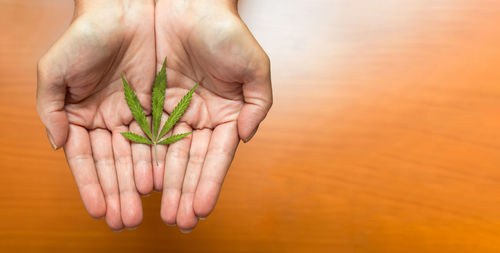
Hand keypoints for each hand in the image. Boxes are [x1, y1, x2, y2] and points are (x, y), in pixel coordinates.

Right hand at [36, 0, 155, 230]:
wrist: (125, 8)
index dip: (92, 186)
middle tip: (126, 221)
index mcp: (83, 117)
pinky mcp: (161, 105)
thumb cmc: (85, 35)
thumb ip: (50, 108)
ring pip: (140, 155)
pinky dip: (161, 158)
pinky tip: (161, 181)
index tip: (99, 211)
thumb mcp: (55, 70)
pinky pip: (162, 136)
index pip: (88, 159)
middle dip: (120, 193)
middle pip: (116, 164)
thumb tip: (57, 145)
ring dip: (141, 184)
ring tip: (145, 209)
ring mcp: (137, 114)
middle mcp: (111, 120)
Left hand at [155, 0, 272, 231]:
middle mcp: (196, 120)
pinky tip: (136, 181)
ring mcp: (169, 113)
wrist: (186, 2)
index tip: (200, 209)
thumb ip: (258, 104)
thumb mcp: (254, 66)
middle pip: (188, 163)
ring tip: (155, 210)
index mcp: (223, 116)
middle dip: (182, 192)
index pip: (215, 158)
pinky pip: (138, 134)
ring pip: (162, 155)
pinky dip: (137, 159)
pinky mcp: (144, 103)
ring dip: (160, 185)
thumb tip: (246, 137)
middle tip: (177, 220)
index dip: (208, 183)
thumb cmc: (225, 31)